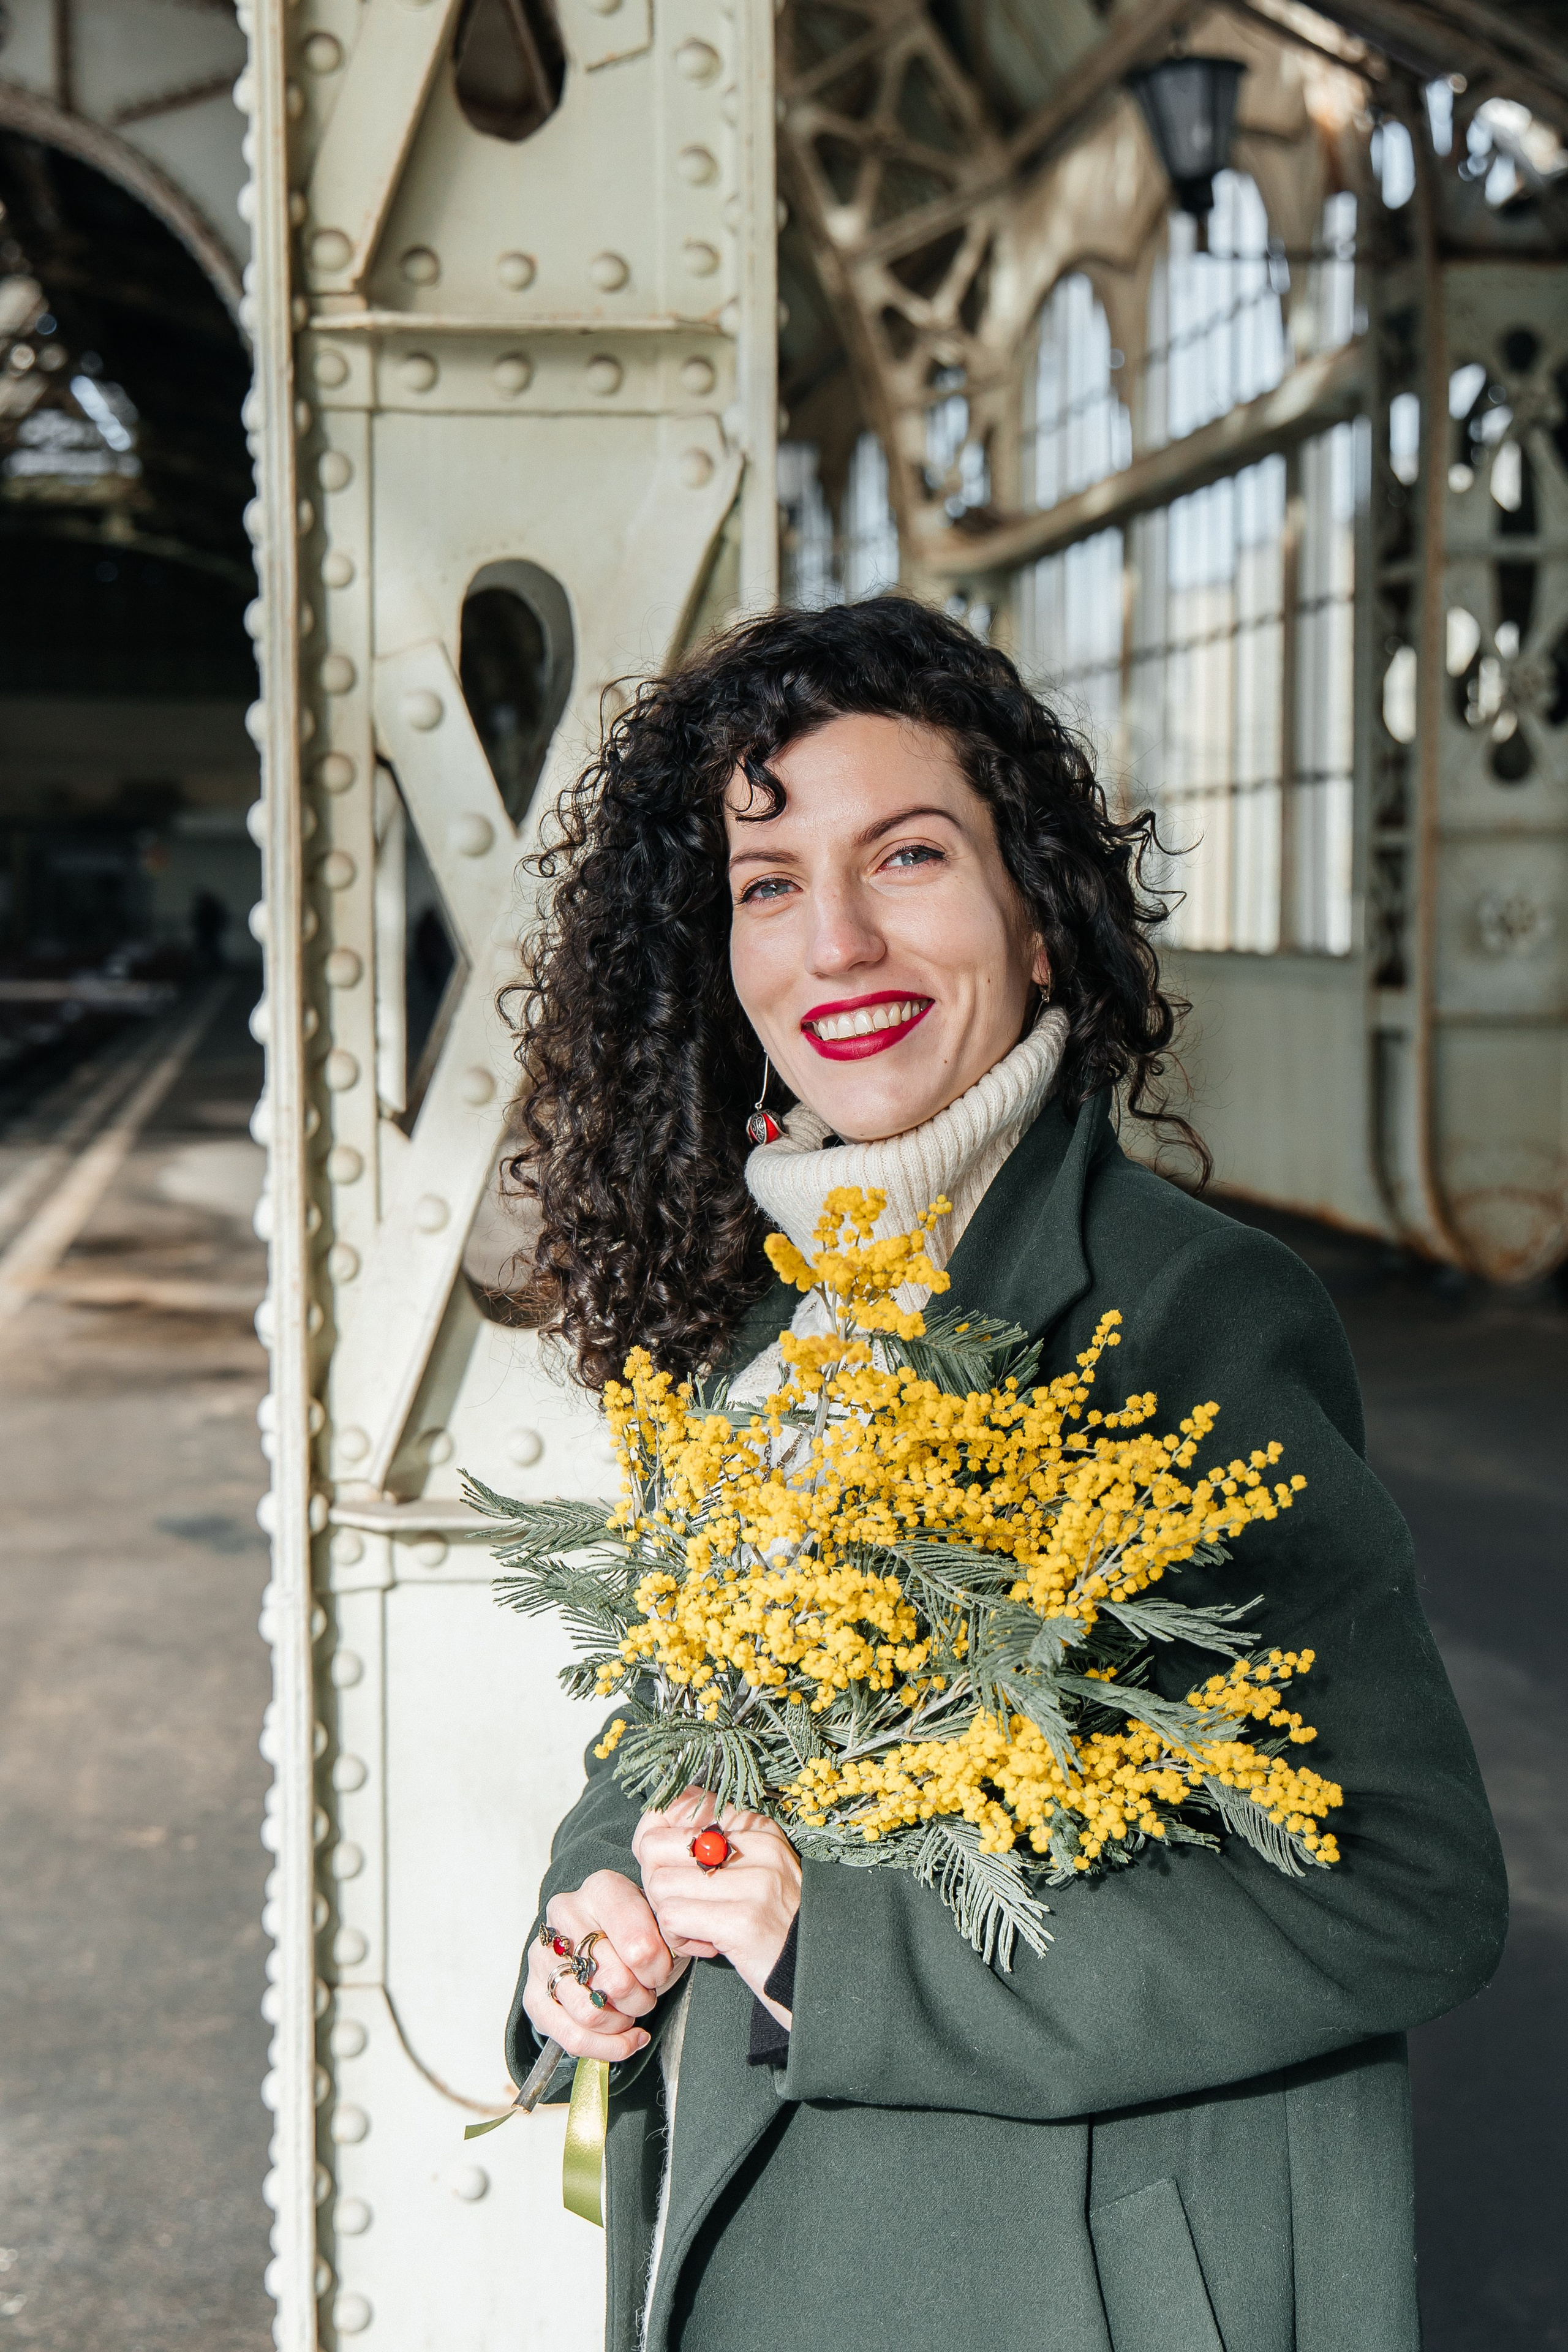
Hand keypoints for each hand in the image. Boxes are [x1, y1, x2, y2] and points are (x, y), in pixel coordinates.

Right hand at [519, 1868, 685, 2066]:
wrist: (602, 1943)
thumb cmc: (639, 1933)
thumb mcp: (663, 1924)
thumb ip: (677, 1934)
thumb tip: (695, 1945)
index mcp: (602, 1889)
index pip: (639, 1947)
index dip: (659, 1970)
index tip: (662, 1970)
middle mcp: (565, 1914)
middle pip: (615, 1982)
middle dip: (642, 1998)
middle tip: (648, 1992)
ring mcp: (542, 1955)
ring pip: (590, 2012)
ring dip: (623, 2022)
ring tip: (633, 2010)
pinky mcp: (533, 1995)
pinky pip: (572, 2037)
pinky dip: (607, 2047)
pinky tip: (628, 2038)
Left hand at [633, 1787, 800, 2026]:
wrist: (820, 1971)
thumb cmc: (775, 1925)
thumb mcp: (754, 1872)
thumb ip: (713, 1848)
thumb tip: (650, 1834)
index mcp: (758, 1827)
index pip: (678, 1806)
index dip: (658, 1846)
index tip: (673, 1873)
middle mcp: (758, 1846)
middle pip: (657, 1845)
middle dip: (656, 1883)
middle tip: (680, 1908)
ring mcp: (754, 1882)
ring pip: (660, 1885)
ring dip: (668, 1917)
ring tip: (698, 1930)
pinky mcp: (743, 1921)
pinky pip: (673, 1918)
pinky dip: (678, 1938)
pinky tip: (705, 1946)